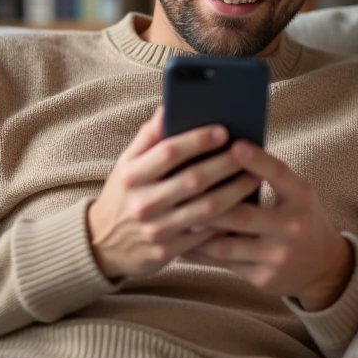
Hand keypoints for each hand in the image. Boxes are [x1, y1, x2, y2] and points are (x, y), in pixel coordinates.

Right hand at [88, 107, 262, 280]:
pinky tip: (244, 206)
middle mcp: (143, 203)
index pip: (168, 152)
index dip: (198, 140)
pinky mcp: (168, 251)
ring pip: (206, 208)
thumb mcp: (125, 165)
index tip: (223, 131)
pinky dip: (227, 219)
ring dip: (235, 191)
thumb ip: (148, 137)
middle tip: (248, 152)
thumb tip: (169, 106)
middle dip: (226, 164)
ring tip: (255, 177)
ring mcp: (156, 230)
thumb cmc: (122, 195)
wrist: (103, 244)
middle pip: (193, 179)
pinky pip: (206, 235)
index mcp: (131, 176)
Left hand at [183, 140, 353, 310]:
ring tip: (172, 218)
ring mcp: (278, 256)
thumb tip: (225, 149)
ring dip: (198, 232)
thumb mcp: (295, 193)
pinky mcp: (264, 278)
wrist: (323, 266)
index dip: (257, 160)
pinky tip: (181, 242)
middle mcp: (293, 227)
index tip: (234, 145)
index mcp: (302, 197)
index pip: (279, 174)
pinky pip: (224, 264)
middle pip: (243, 214)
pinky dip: (201, 253)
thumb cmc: (298, 216)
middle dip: (209, 204)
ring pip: (227, 244)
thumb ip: (268, 175)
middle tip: (180, 190)